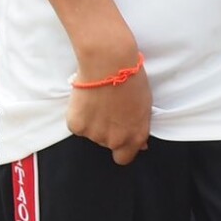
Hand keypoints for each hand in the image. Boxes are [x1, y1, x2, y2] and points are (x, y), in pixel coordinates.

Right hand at [65, 33, 150, 164]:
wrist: (109, 62)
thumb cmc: (130, 78)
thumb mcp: (144, 105)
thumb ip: (139, 126)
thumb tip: (139, 144)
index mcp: (135, 136)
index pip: (124, 158)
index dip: (120, 147)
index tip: (117, 134)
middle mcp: (116, 140)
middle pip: (106, 143)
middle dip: (105, 129)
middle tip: (105, 108)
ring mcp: (96, 135)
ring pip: (90, 133)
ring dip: (91, 121)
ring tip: (95, 99)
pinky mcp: (77, 126)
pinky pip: (76, 124)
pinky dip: (77, 114)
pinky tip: (84, 99)